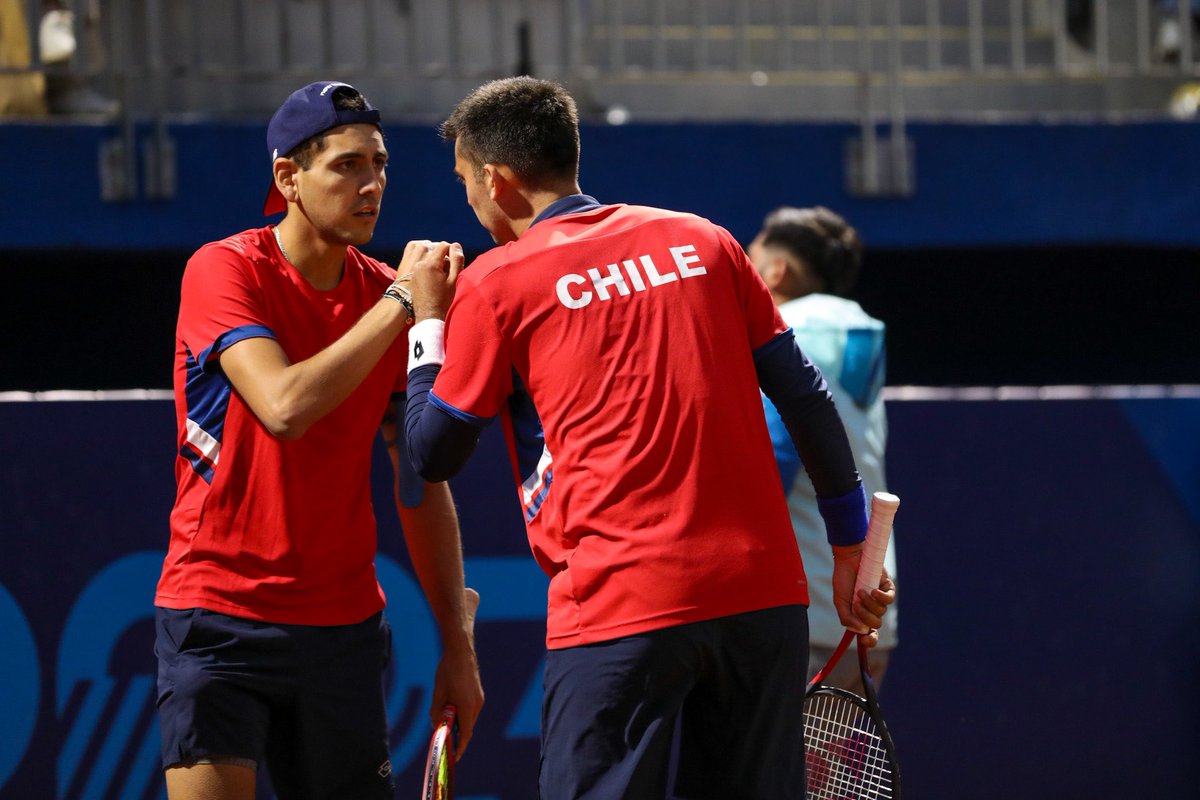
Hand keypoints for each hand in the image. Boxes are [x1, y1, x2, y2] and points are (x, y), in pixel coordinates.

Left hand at [397, 239, 464, 322]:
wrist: (428, 316)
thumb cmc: (443, 300)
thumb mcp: (454, 280)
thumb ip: (457, 261)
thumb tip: (456, 245)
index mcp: (430, 264)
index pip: (444, 245)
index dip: (452, 253)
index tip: (454, 266)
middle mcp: (420, 264)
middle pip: (436, 252)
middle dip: (444, 259)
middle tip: (448, 276)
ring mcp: (414, 269)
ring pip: (429, 259)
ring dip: (437, 265)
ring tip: (440, 280)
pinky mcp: (412, 275)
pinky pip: (424, 266)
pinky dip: (430, 270)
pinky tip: (433, 283)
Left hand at [429, 587, 483, 758]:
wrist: (461, 650)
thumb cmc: (448, 671)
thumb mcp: (438, 692)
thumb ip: (437, 711)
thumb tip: (436, 725)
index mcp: (467, 707)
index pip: (466, 735)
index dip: (459, 748)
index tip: (454, 758)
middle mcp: (477, 705)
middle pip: (468, 728)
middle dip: (457, 736)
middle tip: (444, 741)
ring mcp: (479, 698)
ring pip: (469, 718)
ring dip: (458, 724)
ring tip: (444, 722)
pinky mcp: (478, 693)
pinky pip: (470, 710)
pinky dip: (462, 714)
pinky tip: (451, 708)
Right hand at [831, 545, 896, 647]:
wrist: (848, 559)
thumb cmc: (843, 579)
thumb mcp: (840, 602)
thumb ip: (847, 618)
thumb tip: (861, 631)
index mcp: (861, 615)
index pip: (870, 634)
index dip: (870, 640)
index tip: (864, 640)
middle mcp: (872, 609)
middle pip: (875, 624)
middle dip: (865, 616)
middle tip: (856, 604)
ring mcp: (880, 599)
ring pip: (881, 612)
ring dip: (869, 603)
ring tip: (860, 591)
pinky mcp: (887, 587)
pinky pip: (889, 599)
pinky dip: (882, 597)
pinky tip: (873, 590)